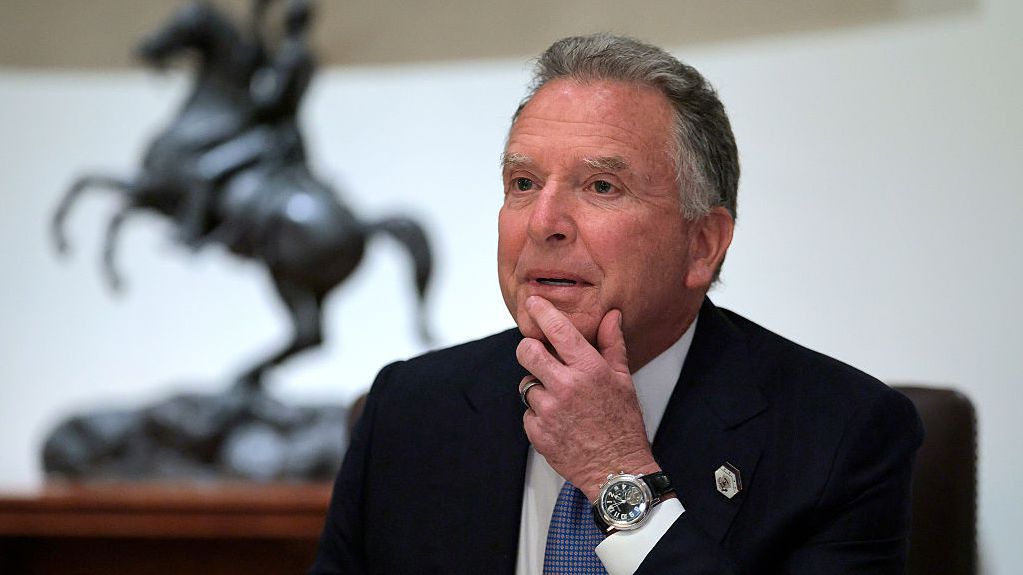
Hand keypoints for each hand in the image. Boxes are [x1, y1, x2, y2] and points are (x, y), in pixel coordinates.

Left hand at [517, 296, 659, 500]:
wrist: (617, 469)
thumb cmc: (623, 425)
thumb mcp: (623, 380)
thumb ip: (612, 345)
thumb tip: (611, 316)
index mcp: (589, 370)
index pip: (558, 330)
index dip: (541, 312)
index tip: (533, 303)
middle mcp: (566, 386)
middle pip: (527, 352)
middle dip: (529, 350)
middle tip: (538, 355)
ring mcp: (549, 411)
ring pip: (526, 384)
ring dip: (538, 389)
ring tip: (560, 401)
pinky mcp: (537, 432)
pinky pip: (528, 413)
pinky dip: (538, 415)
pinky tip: (558, 422)